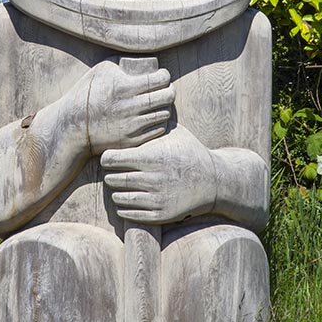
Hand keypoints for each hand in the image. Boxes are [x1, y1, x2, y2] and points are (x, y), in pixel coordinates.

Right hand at [75, 58, 174, 154]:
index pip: (159, 80)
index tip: (162, 75)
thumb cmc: (86, 93)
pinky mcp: (131, 140)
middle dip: (170, 90)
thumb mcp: (101, 70)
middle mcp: (130, 108)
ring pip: (163, 114)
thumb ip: (122, 61)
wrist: (71, 126)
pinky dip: (159, 121)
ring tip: (161, 102)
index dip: (165, 76)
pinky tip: (155, 115)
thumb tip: (142, 57)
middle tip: (166, 88)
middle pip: (166, 97)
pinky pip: (157, 130)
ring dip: (166, 106)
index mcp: (124, 88)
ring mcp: (131, 126)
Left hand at [101, 124, 216, 223]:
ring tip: (119, 183)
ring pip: (119, 197)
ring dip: (116, 191)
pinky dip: (123, 207)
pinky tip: (126, 198)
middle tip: (112, 170)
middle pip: (113, 178)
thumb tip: (134, 106)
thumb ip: (153, 122)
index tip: (109, 156)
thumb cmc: (189, 151)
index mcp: (152, 157)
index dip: (108, 157)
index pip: (113, 159)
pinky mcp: (161, 215)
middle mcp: (153, 179)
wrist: (214, 180)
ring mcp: (157, 199)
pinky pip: (130, 214)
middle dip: (110, 173)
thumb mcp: (174, 132)